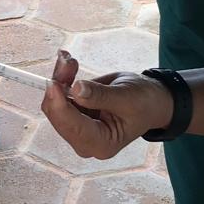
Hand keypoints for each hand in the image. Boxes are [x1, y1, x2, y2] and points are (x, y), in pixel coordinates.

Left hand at [41, 49, 173, 159]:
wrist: (149, 100)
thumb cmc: (143, 103)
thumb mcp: (127, 97)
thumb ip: (100, 96)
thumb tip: (76, 89)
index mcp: (101, 144)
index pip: (73, 127)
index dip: (60, 105)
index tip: (54, 83)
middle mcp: (85, 141)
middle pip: (58, 116)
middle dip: (59, 87)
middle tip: (67, 60)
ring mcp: (77, 129)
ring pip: (54, 103)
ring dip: (59, 79)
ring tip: (69, 59)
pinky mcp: (73, 115)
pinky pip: (58, 96)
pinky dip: (61, 79)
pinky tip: (69, 65)